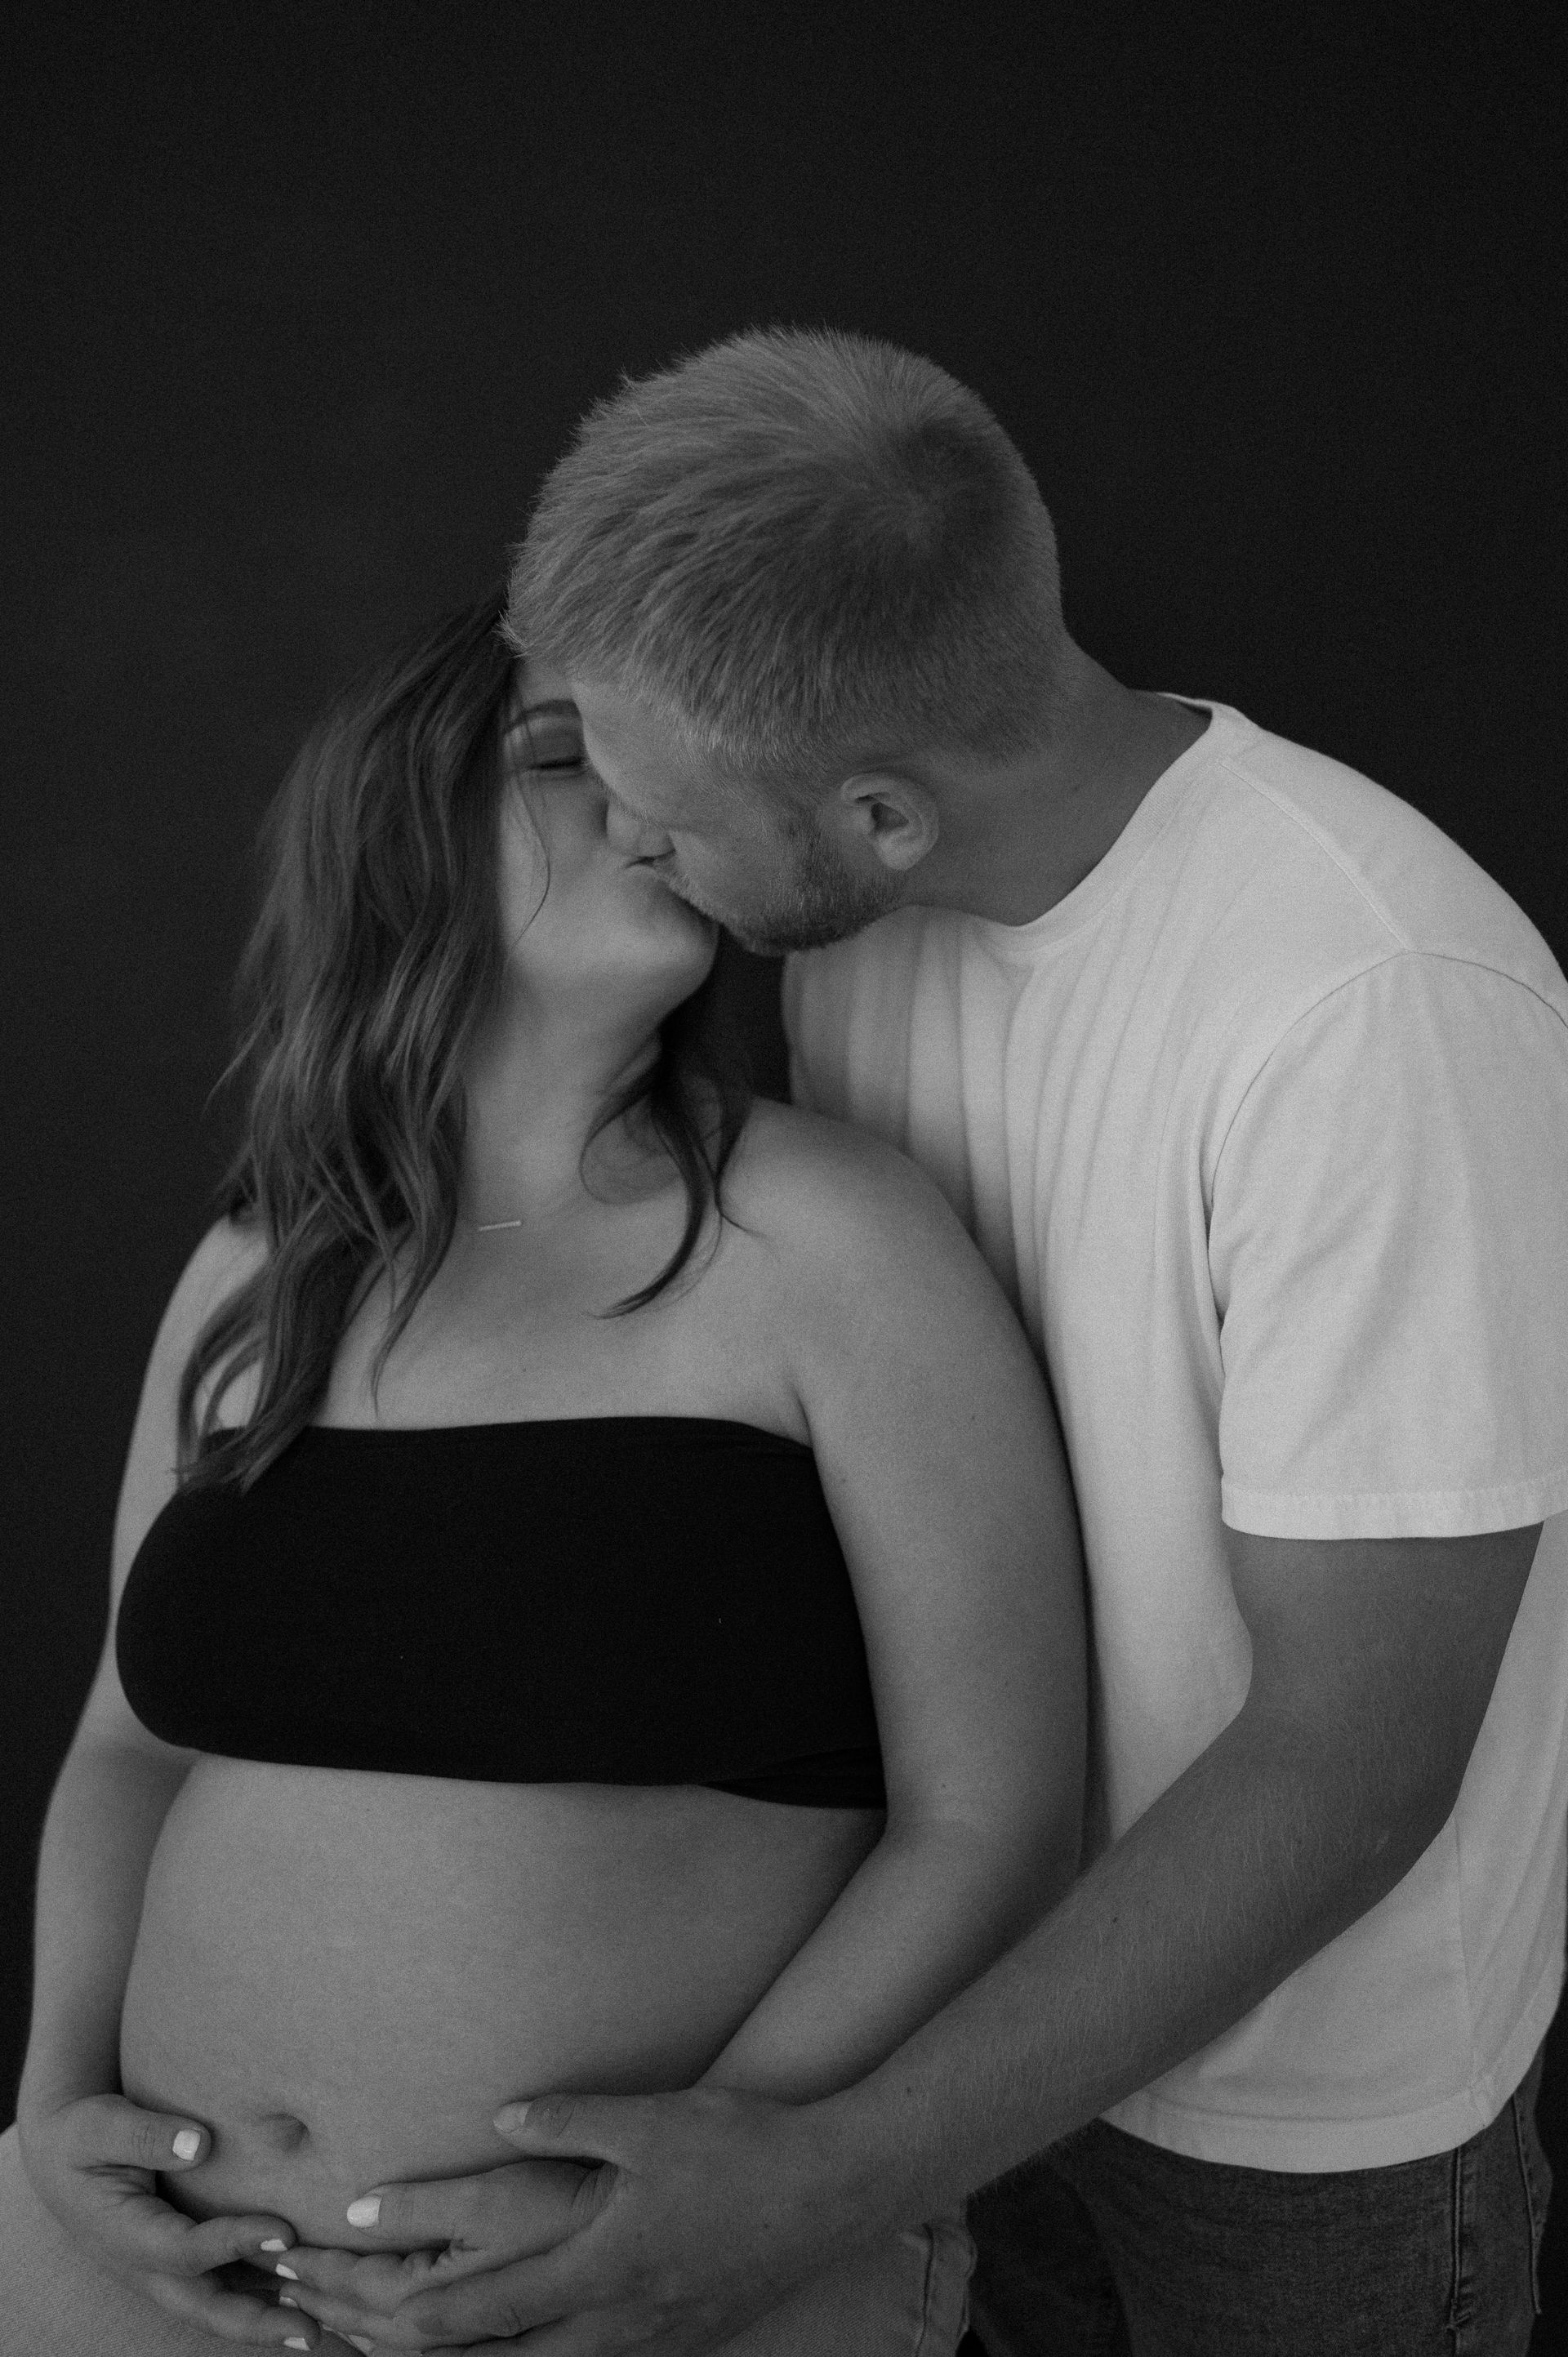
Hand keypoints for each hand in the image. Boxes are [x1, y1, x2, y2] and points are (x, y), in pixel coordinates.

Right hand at [18, 2092, 319, 2346]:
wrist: (65, 2158)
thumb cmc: (84, 2136)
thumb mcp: (100, 2127)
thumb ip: (145, 2135)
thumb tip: (199, 2144)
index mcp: (125, 2236)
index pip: (183, 2252)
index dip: (232, 2244)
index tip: (283, 2229)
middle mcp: (148, 2267)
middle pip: (207, 2306)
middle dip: (259, 2324)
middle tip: (313, 2331)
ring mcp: (167, 2271)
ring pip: (223, 2307)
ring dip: (273, 2319)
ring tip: (329, 2324)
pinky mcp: (186, 2263)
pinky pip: (229, 2288)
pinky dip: (269, 2298)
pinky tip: (314, 2297)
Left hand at [279, 2087, 872, 2356]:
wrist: (832, 2192)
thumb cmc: (741, 2147)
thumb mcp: (650, 2120)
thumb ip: (568, 2121)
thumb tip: (499, 2119)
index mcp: (599, 2265)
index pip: (484, 2310)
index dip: (414, 2309)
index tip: (372, 2296)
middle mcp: (617, 2320)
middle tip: (370, 2345)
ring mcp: (652, 2340)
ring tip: (444, 2354)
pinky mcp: (684, 2341)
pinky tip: (542, 2349)